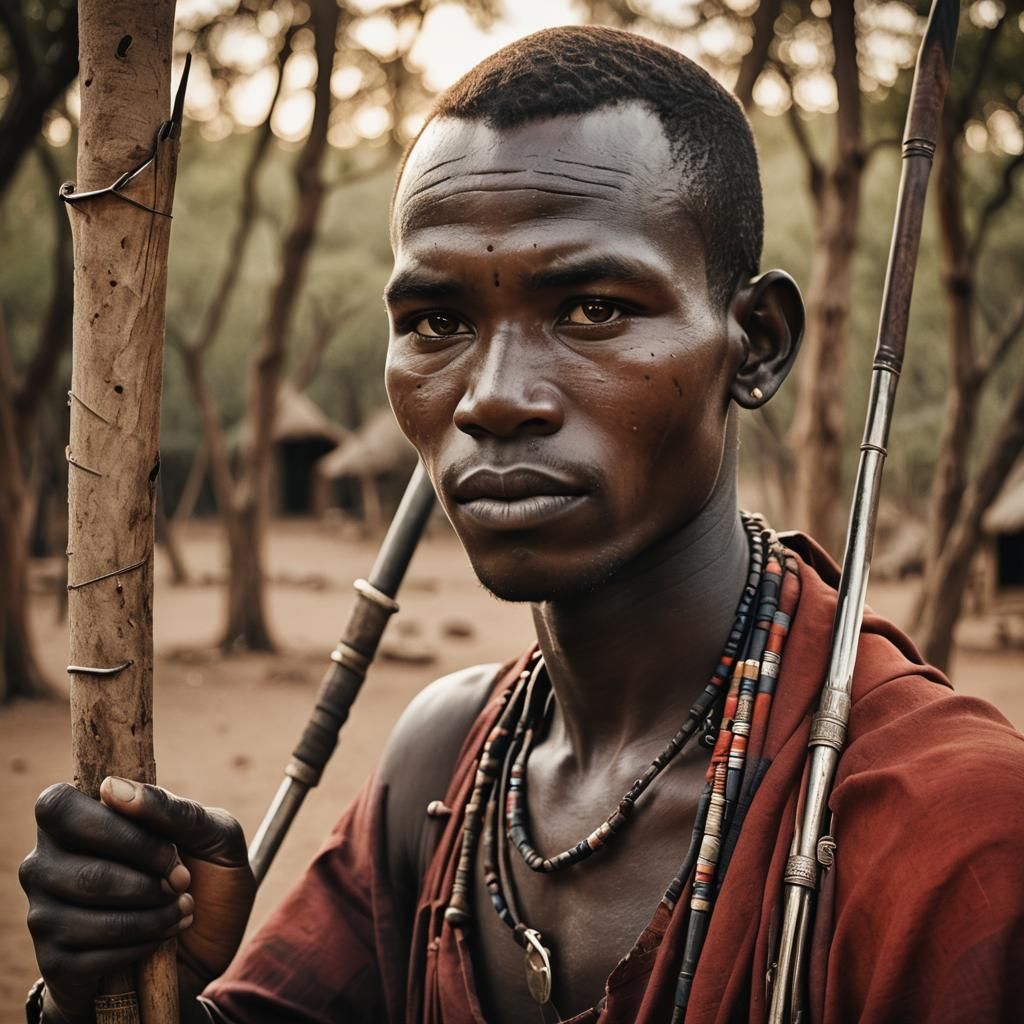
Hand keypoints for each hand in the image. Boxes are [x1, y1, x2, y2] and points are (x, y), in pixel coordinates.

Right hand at [20, 778, 255, 1022]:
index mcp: (76, 817)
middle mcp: (46, 862)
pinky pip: (92, 954)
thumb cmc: (206, 873)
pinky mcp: (56, 960)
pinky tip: (163, 935)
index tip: (169, 851)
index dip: (119, 831)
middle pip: (86, 871)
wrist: (205, 942)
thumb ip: (171, 808)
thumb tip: (111, 787)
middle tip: (182, 882)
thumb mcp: (212, 833)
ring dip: (153, 914)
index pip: (59, 807)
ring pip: (90, 914)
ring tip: (183, 908)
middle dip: (149, 881)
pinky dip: (142, 943)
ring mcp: (45, 912)